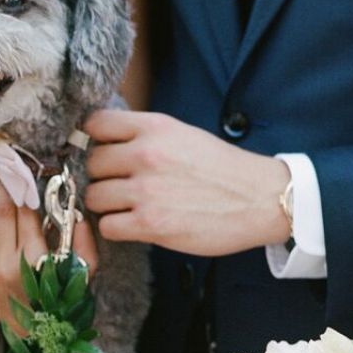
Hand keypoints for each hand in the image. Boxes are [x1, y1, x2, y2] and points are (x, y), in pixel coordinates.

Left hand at [0, 173, 98, 329]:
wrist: (37, 339)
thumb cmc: (63, 302)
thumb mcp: (85, 271)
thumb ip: (83, 238)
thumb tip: (73, 205)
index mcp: (35, 261)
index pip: (27, 211)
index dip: (25, 185)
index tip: (21, 166)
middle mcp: (4, 268)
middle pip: (1, 213)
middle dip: (1, 183)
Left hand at [85, 110, 290, 255]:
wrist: (260, 199)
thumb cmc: (222, 168)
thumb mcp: (182, 134)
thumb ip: (144, 134)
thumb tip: (105, 141)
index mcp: (154, 127)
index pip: (96, 124)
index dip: (94, 139)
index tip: (101, 150)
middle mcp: (146, 154)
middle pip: (92, 163)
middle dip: (102, 175)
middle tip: (119, 184)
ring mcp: (146, 190)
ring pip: (94, 196)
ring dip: (106, 204)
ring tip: (127, 206)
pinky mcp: (150, 224)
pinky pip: (107, 226)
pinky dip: (116, 227)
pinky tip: (133, 224)